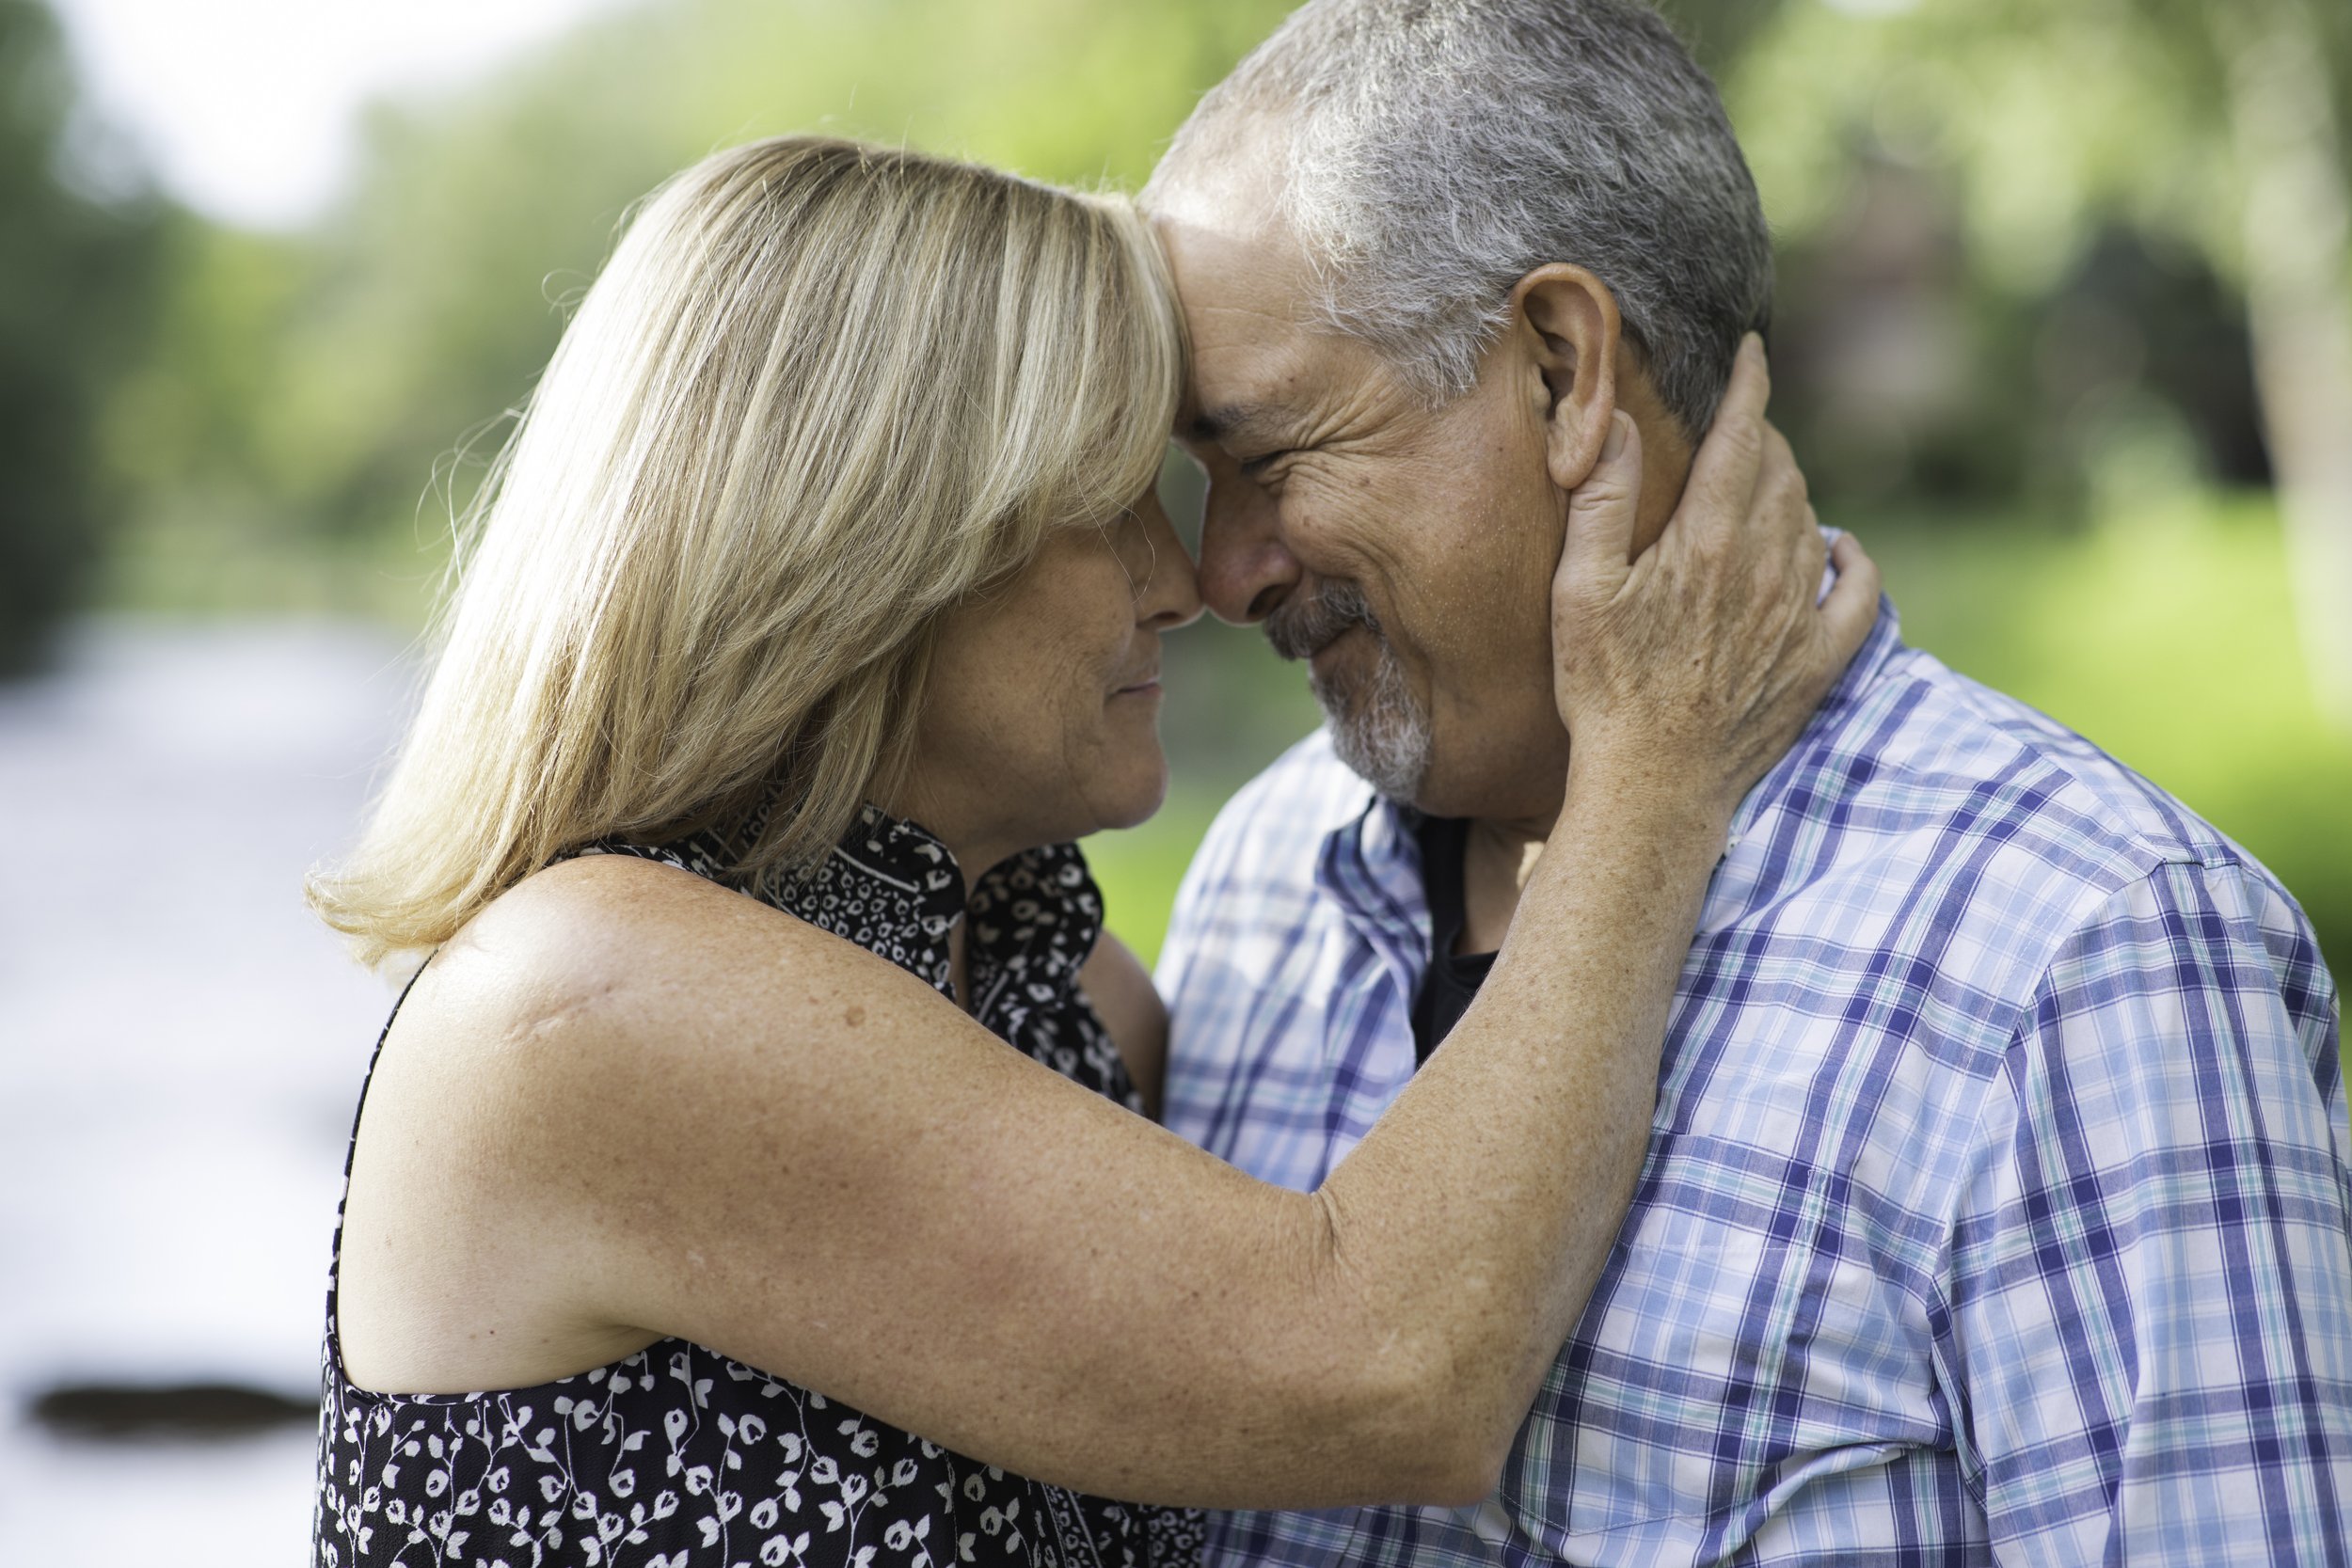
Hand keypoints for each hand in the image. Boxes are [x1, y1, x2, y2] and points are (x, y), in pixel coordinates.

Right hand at [1549, 334, 1880, 821]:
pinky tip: (1839, 547)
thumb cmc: (1604, 689)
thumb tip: (1614, 420)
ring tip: (1765, 482)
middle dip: (1763, 437)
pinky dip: (1854, 560)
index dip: (1749, 385)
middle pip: (1780, 471)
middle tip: (1738, 428)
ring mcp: (1799, 615)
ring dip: (1791, 490)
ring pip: (1810, 519)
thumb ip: (1601, 500)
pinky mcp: (1818, 661)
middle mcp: (1766, 568)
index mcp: (1708, 540)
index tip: (1752, 350)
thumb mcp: (1580, 591)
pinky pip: (1859, 594)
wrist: (1655, 786)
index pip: (1741, 437)